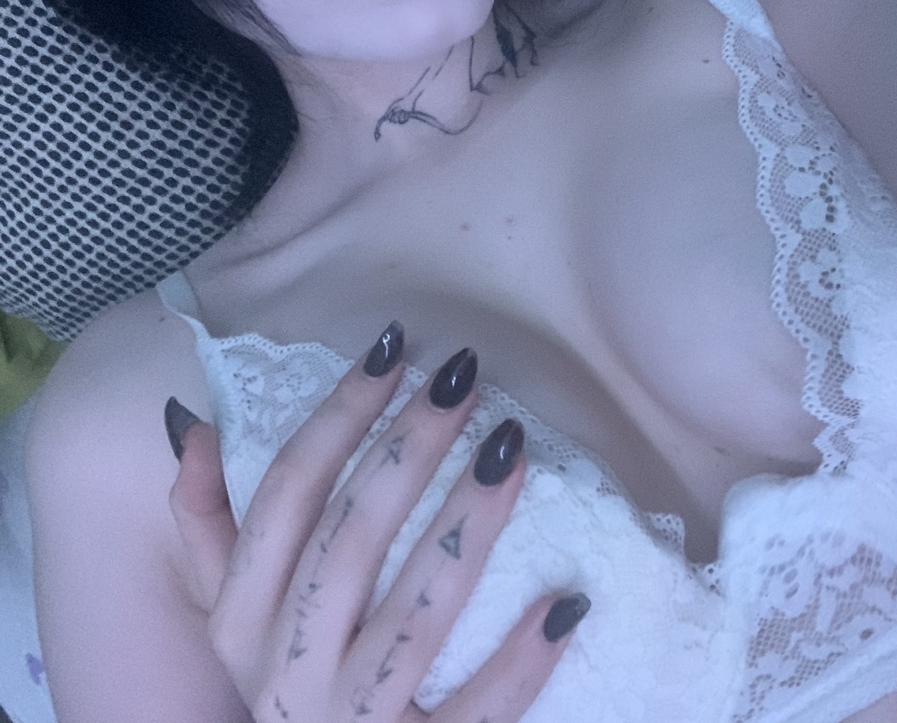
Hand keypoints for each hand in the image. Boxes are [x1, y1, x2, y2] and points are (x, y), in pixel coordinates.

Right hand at [166, 323, 588, 722]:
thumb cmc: (282, 680)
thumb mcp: (229, 614)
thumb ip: (207, 525)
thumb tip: (192, 426)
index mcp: (242, 620)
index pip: (287, 495)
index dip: (338, 415)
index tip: (392, 350)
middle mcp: (289, 670)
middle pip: (352, 538)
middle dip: (409, 448)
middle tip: (463, 378)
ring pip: (416, 615)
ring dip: (467, 526)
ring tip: (511, 448)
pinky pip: (475, 716)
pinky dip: (519, 664)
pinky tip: (564, 599)